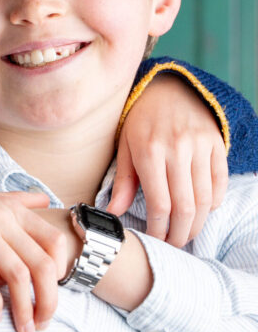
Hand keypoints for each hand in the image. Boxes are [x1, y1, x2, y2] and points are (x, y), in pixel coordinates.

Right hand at [0, 168, 67, 331]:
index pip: (53, 241)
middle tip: (44, 323)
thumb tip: (43, 200)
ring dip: (23, 307)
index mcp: (11, 208)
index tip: (54, 291)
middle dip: (48, 299)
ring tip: (23, 328)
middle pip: (41, 264)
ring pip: (16, 275)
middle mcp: (0, 216)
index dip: (61, 270)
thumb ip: (16, 201)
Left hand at [109, 74, 227, 246]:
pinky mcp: (216, 143)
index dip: (159, 228)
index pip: (159, 203)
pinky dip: (214, 201)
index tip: (154, 239)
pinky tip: (203, 210)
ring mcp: (200, 146)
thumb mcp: (124, 146)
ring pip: (206, 198)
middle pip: (186, 206)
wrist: (167, 87)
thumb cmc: (139, 120)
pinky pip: (219, 181)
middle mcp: (177, 149)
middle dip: (180, 233)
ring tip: (186, 233)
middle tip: (173, 244)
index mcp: (149, 151)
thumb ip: (123, 181)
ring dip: (198, 223)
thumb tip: (114, 212)